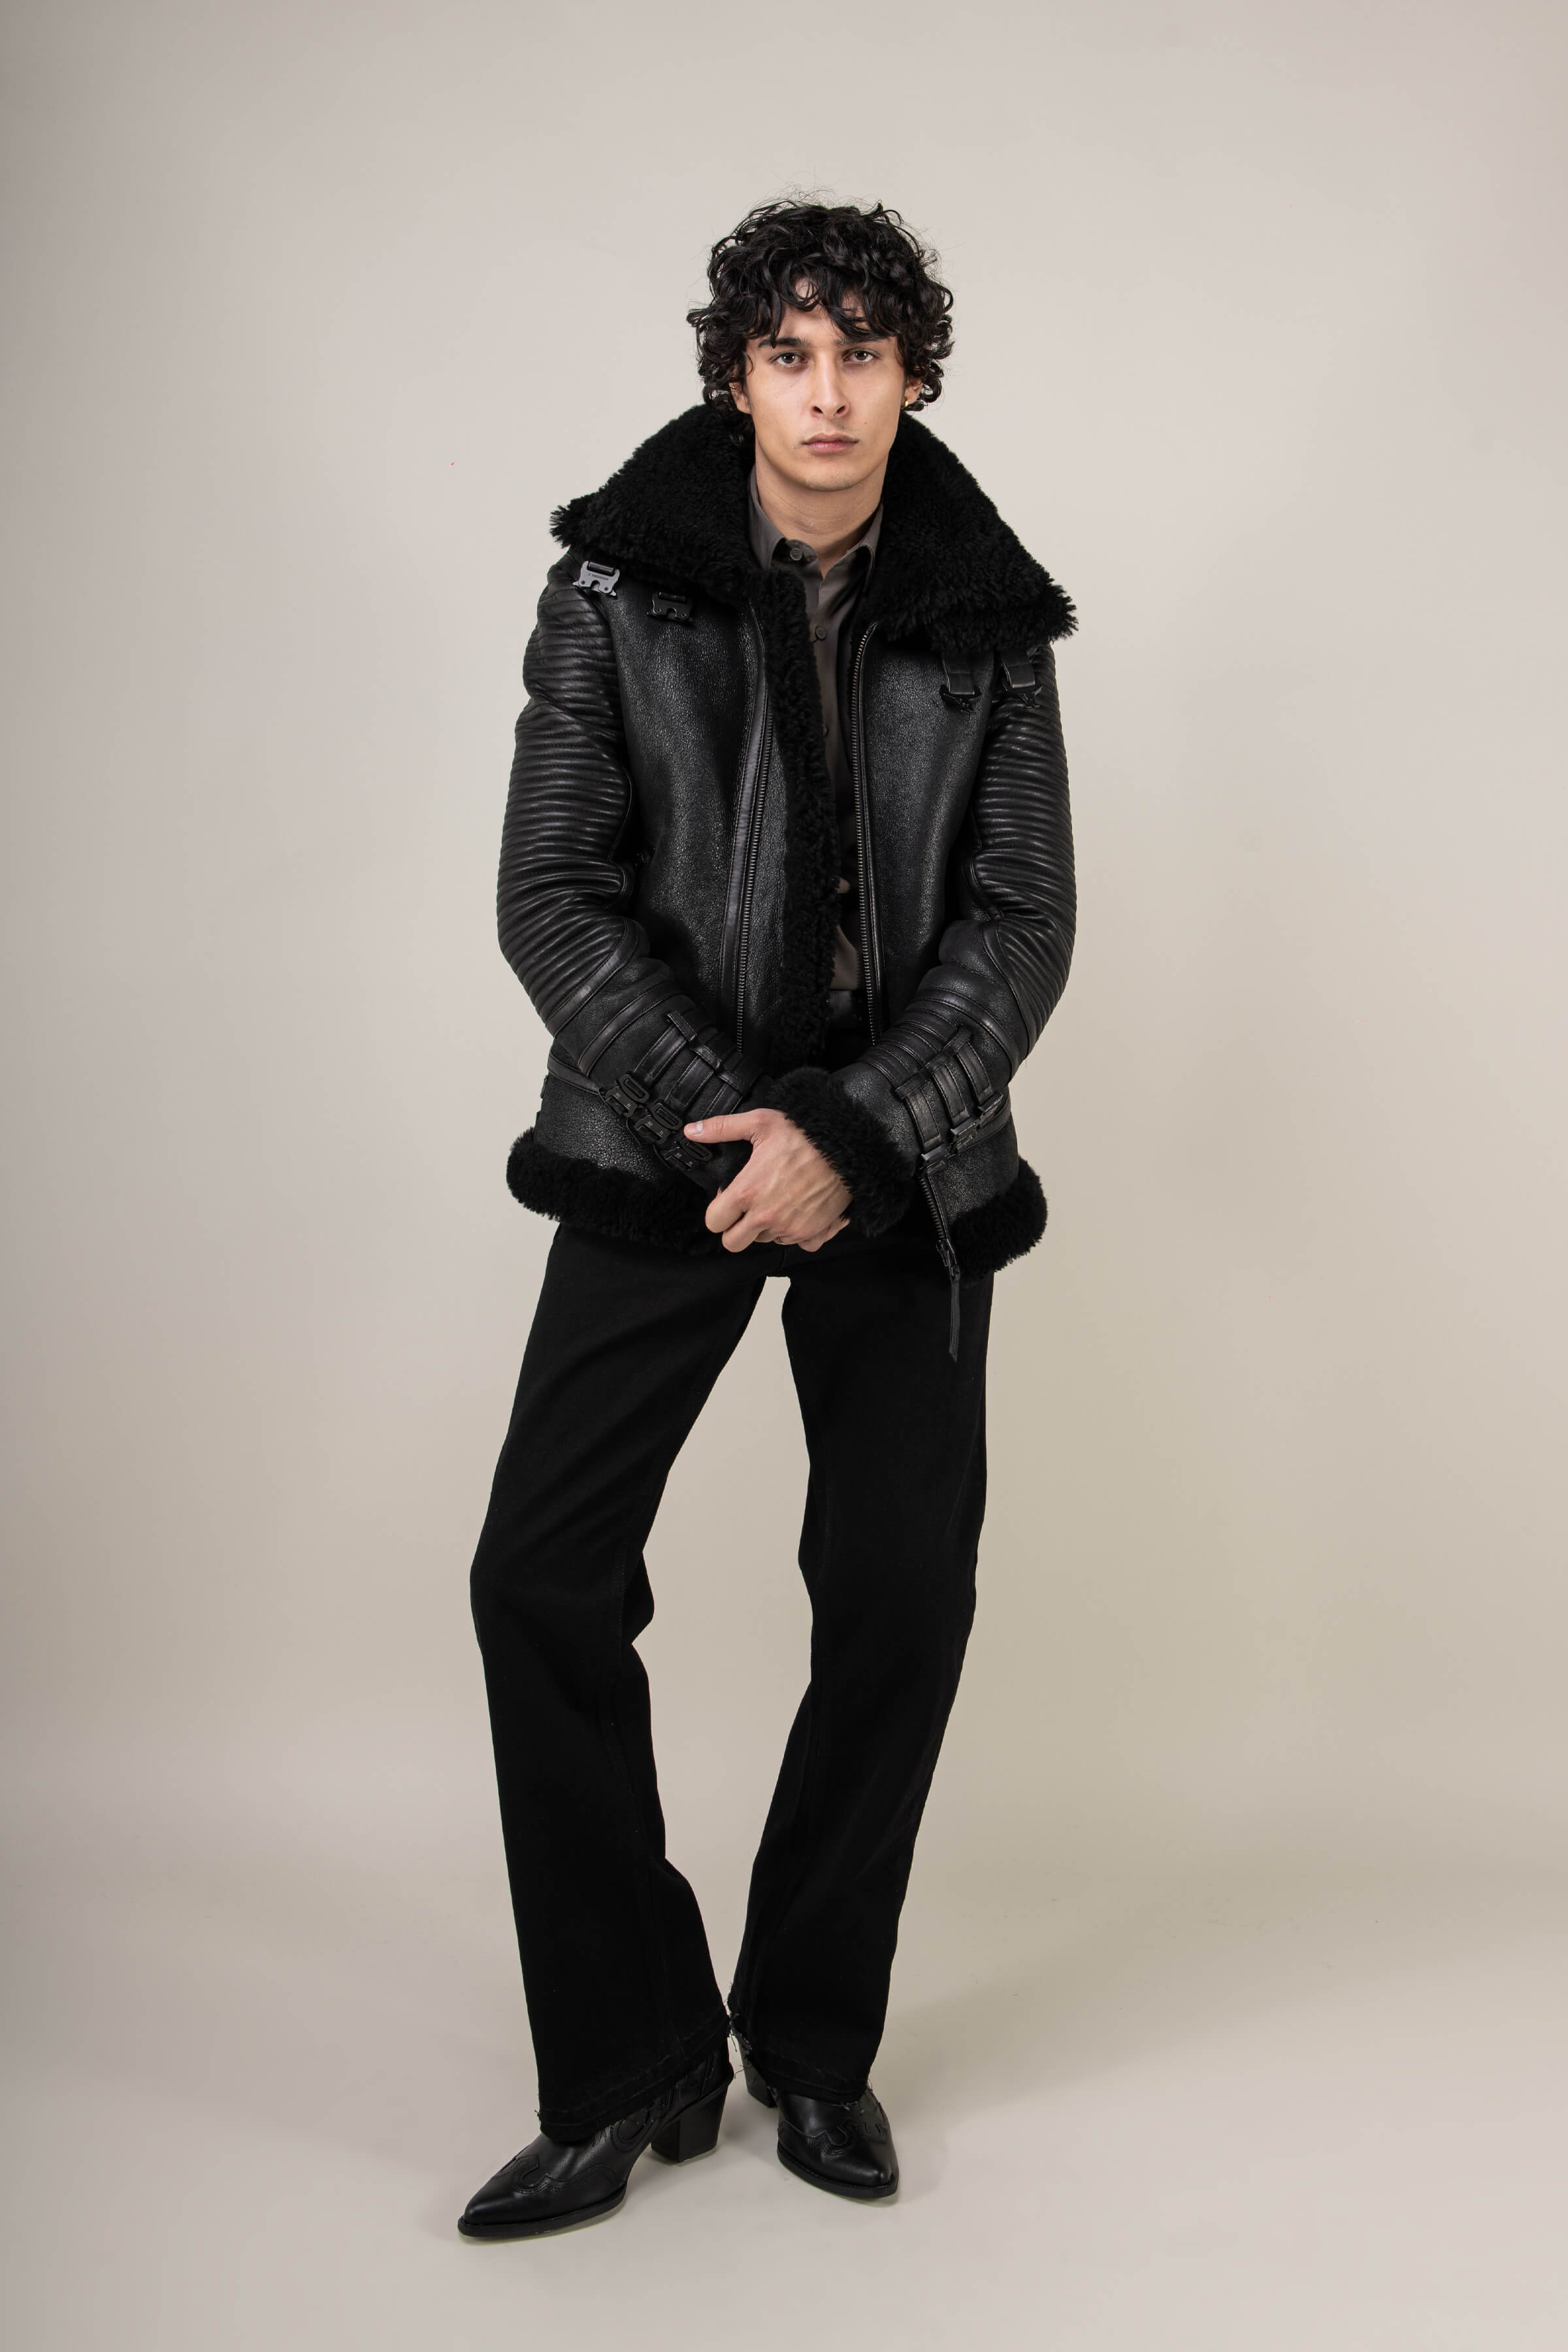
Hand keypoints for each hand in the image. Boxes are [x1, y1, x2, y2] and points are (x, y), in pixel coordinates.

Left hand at [684, 1109, 849, 1252]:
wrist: (849, 1146)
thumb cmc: (805, 1134)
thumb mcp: (760, 1122)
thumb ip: (722, 1128)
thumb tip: (692, 1131)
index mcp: (747, 1192)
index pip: (714, 1222)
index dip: (717, 1211)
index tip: (729, 1198)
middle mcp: (766, 1216)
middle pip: (733, 1243)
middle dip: (735, 1228)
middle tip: (747, 1207)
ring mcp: (790, 1227)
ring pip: (764, 1241)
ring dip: (765, 1227)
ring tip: (776, 1200)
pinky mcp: (811, 1233)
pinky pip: (794, 1243)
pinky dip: (793, 1232)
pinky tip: (797, 1210)